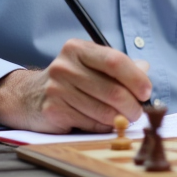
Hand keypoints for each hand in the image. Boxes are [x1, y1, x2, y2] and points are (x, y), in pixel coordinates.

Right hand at [0, 39, 151, 132]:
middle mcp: (65, 66)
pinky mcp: (54, 111)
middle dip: (132, 106)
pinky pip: (91, 124)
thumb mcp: (90, 65)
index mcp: (78, 49)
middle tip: (138, 112)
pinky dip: (103, 127)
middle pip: (112, 90)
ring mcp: (57, 89)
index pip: (114, 61)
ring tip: (122, 118)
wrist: (29, 96)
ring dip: (120, 119)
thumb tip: (145, 69)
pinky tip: (101, 122)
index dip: (135, 78)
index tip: (146, 91)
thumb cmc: (70, 80)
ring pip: (104, 111)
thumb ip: (118, 67)